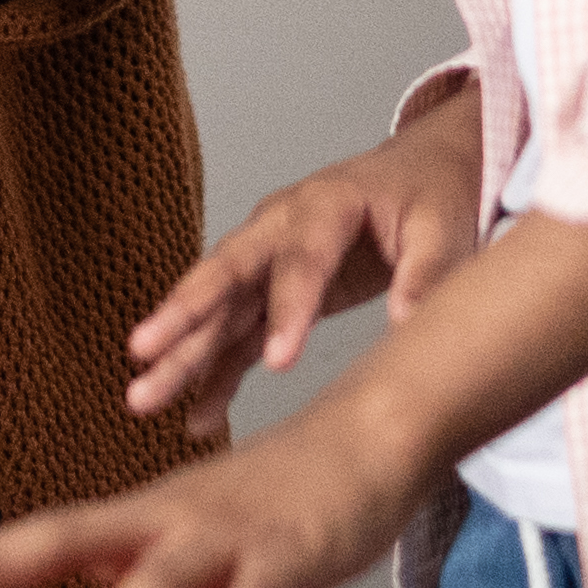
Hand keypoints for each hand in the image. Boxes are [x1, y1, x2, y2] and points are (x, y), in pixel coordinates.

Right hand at [126, 98, 485, 438]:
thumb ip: (427, 276)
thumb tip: (408, 326)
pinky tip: (196, 416)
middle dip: (183, 314)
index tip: (278, 363)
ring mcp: (268, 257)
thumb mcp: (444, 228)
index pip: (301, 259)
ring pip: (216, 308)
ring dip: (180, 353)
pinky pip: (235, 335)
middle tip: (144, 351)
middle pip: (226, 272)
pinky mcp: (271, 290)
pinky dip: (215, 374)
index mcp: (326, 203)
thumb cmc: (429, 194)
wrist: (418, 170)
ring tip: (143, 399)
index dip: (288, 309)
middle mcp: (280, 226)